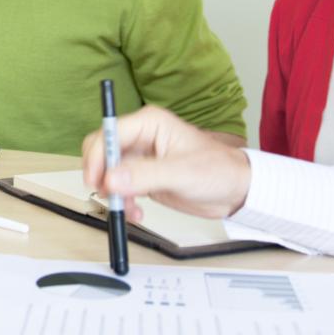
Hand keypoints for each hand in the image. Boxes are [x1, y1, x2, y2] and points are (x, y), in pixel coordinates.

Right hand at [81, 106, 252, 220]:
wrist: (236, 191)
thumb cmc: (219, 171)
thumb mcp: (182, 173)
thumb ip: (146, 175)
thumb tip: (112, 179)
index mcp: (148, 124)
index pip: (109, 134)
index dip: (98, 156)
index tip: (97, 180)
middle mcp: (140, 137)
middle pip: (102, 151)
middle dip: (102, 176)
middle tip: (109, 196)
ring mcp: (140, 158)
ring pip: (108, 173)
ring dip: (114, 193)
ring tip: (130, 208)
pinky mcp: (142, 177)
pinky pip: (119, 187)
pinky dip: (123, 201)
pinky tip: (137, 211)